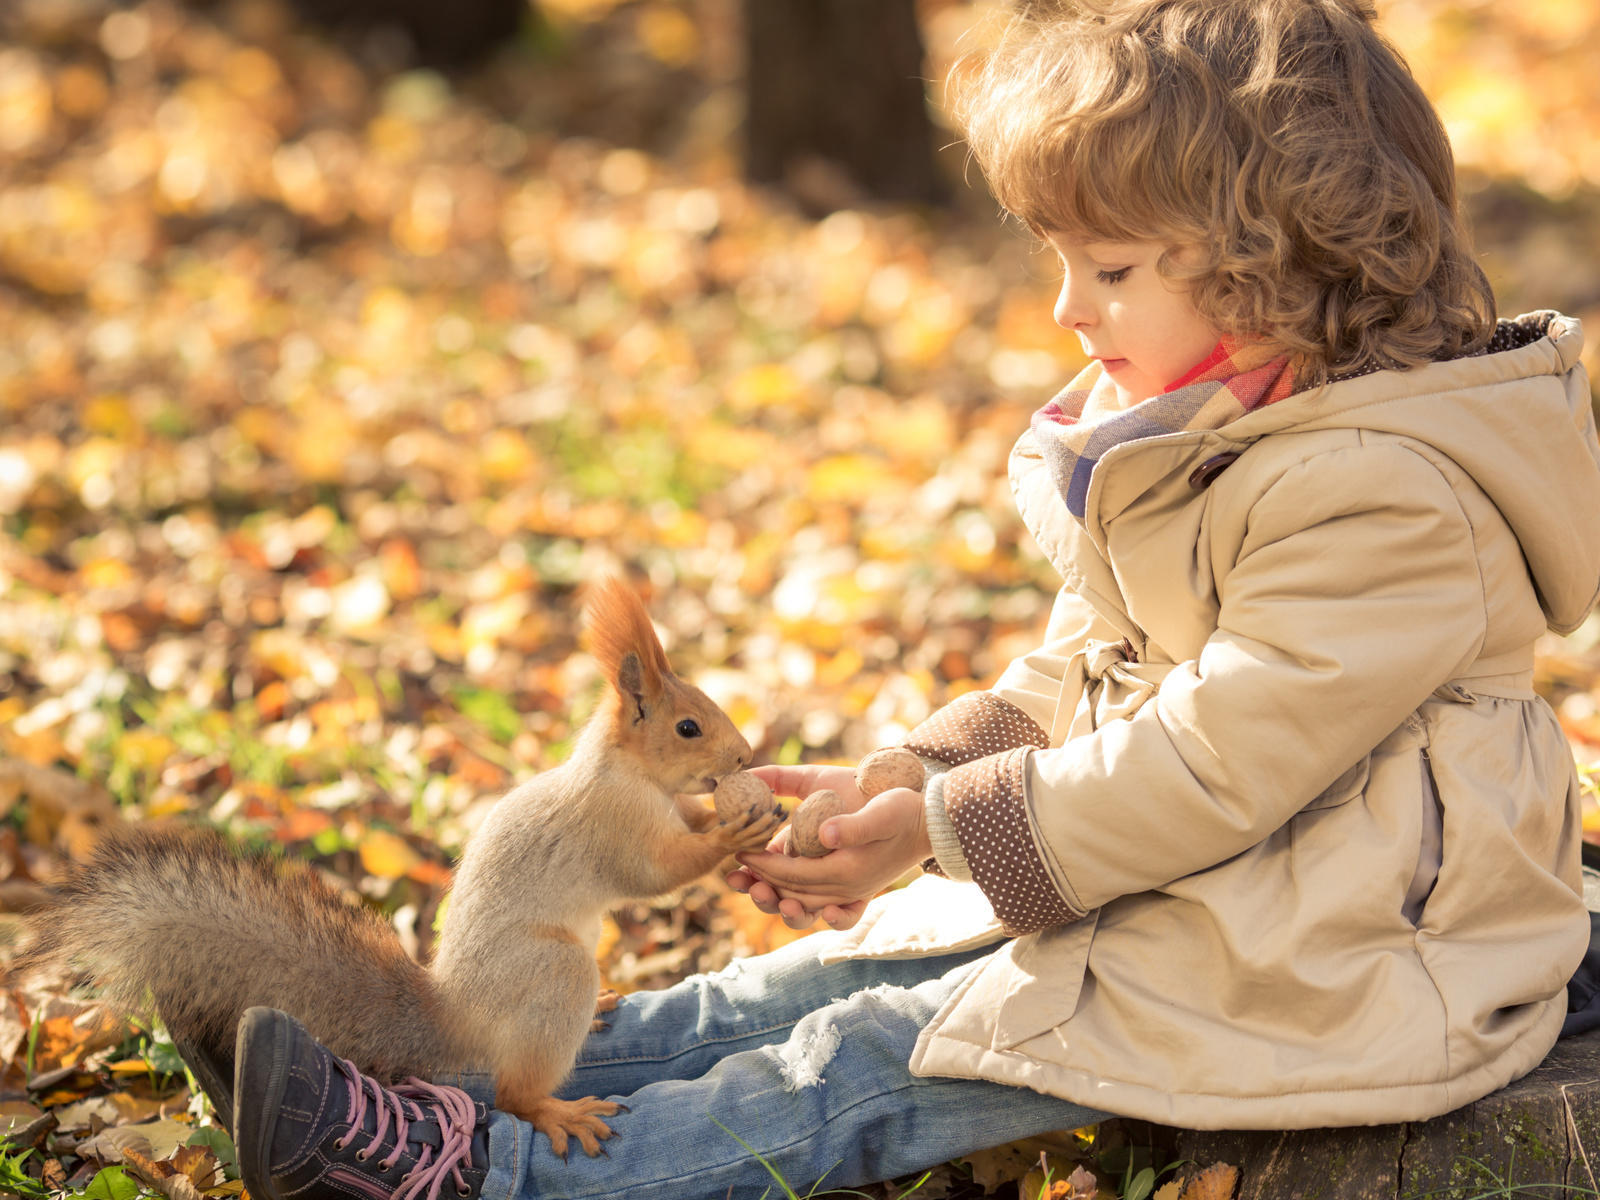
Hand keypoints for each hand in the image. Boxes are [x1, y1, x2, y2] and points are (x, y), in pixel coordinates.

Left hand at [726, 763, 931, 931]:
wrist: (934, 823)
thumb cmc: (905, 811)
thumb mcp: (881, 812)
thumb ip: (854, 826)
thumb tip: (823, 834)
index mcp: (848, 872)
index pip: (793, 874)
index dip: (763, 866)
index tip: (739, 854)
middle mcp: (848, 889)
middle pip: (793, 894)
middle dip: (760, 885)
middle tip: (732, 876)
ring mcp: (853, 892)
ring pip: (804, 904)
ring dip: (775, 899)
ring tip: (751, 889)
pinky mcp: (858, 889)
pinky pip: (826, 909)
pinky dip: (805, 908)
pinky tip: (787, 900)